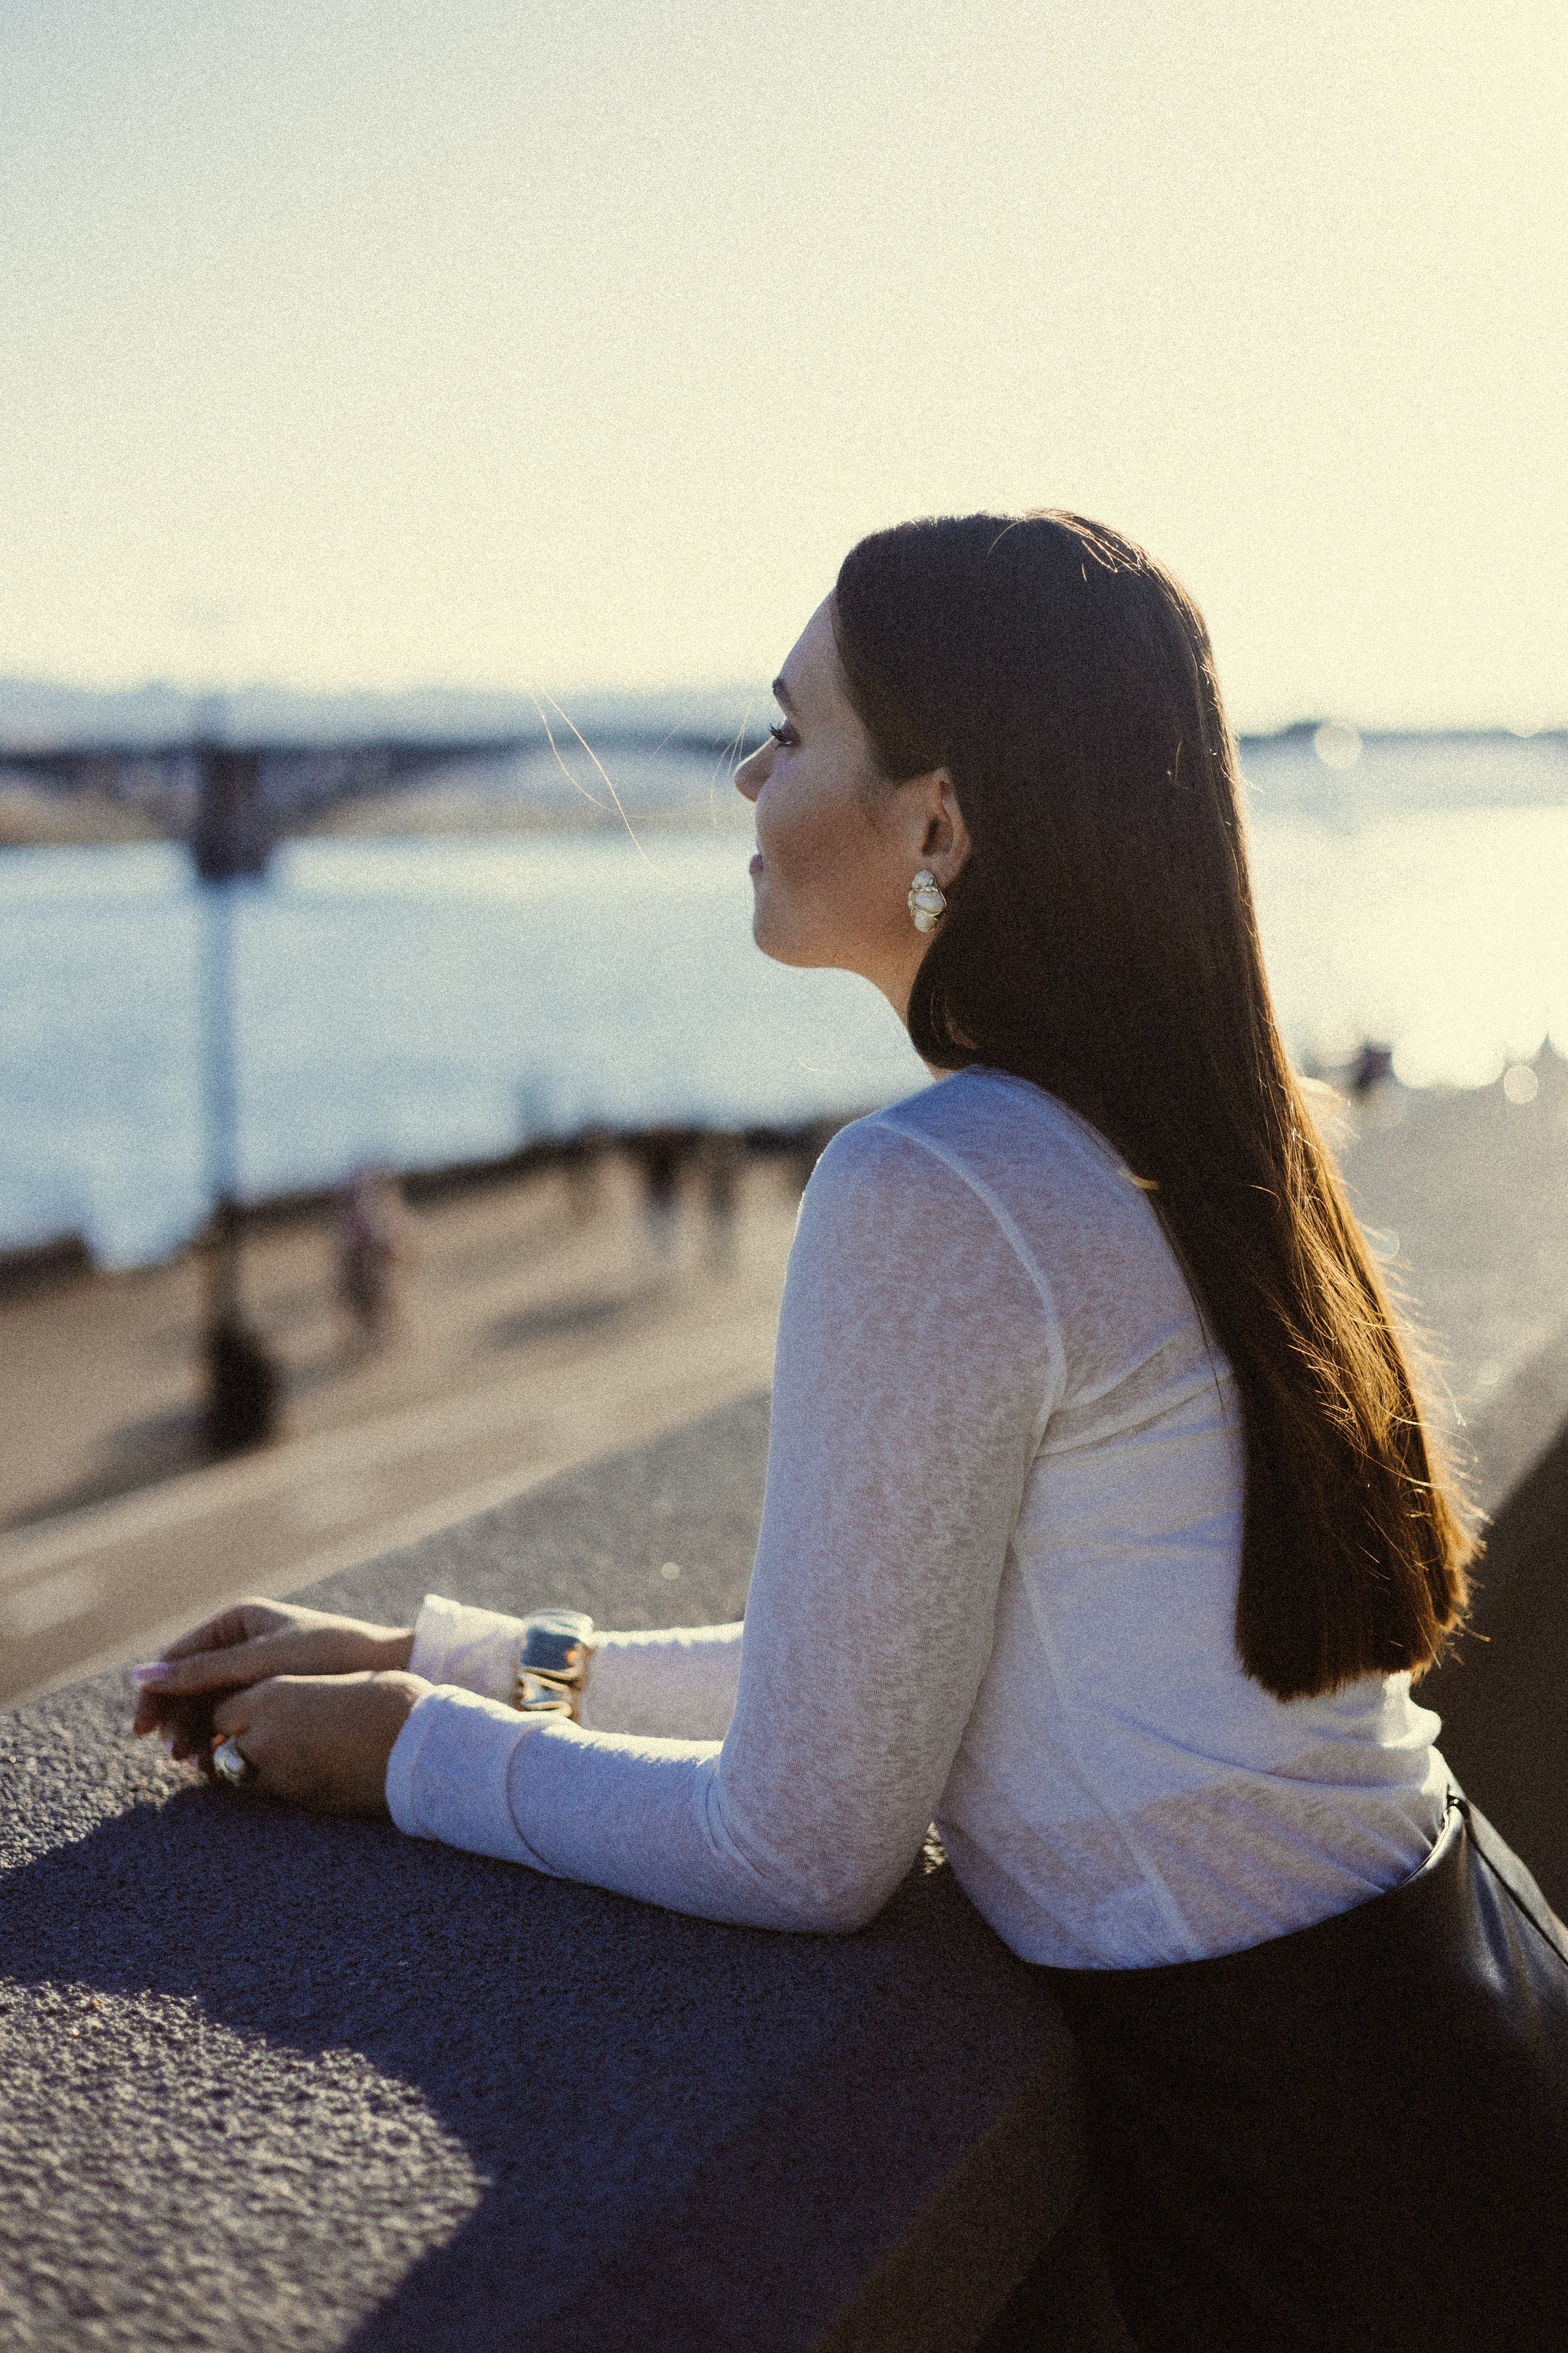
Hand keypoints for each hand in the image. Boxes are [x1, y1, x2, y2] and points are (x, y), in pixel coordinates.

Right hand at [132, 1599, 414, 1757]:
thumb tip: (140, 1676)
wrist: (387, 1667)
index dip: (156, 1693)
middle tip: (175, 1755)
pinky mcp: (269, 1696)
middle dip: (177, 1720)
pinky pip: (231, 1717)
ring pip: (208, 1705)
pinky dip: (219, 1738)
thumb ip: (204, 1672)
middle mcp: (240, 1643)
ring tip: (195, 1764)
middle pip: (189, 1686)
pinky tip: (216, 1762)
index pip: (178, 1658)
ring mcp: (254, 1671)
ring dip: (195, 1734)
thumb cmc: (327, 1655)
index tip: (143, 1730)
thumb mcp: (261, 1662)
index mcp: (236, 1622)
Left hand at [208, 1671, 428, 1814]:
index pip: (224, 1710)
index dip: (236, 1713)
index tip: (252, 1711)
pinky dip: (280, 1784)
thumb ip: (295, 1697)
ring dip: (253, 1768)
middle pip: (223, 1747)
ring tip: (285, 1756)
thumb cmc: (388, 1699)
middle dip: (234, 1744)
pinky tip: (308, 1772)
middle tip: (259, 1738)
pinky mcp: (302, 1802)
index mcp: (273, 1696)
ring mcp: (281, 1775)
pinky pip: (273, 1793)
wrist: (420, 1743)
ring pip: (242, 1776)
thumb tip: (283, 1706)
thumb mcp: (331, 1684)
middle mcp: (265, 1736)